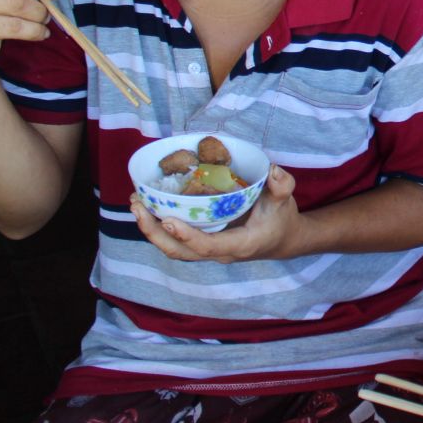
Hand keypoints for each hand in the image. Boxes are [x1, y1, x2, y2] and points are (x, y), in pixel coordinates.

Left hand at [130, 165, 304, 263]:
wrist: (282, 240)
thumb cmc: (281, 219)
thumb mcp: (286, 200)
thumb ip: (283, 185)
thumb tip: (271, 170)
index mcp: (239, 244)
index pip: (208, 246)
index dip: (187, 236)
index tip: (169, 219)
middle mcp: (219, 253)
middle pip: (179, 252)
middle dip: (154, 231)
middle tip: (138, 206)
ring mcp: (208, 251)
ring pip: (173, 249)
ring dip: (151, 230)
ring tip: (136, 204)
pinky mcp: (202, 244)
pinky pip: (175, 242)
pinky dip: (158, 227)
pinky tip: (149, 207)